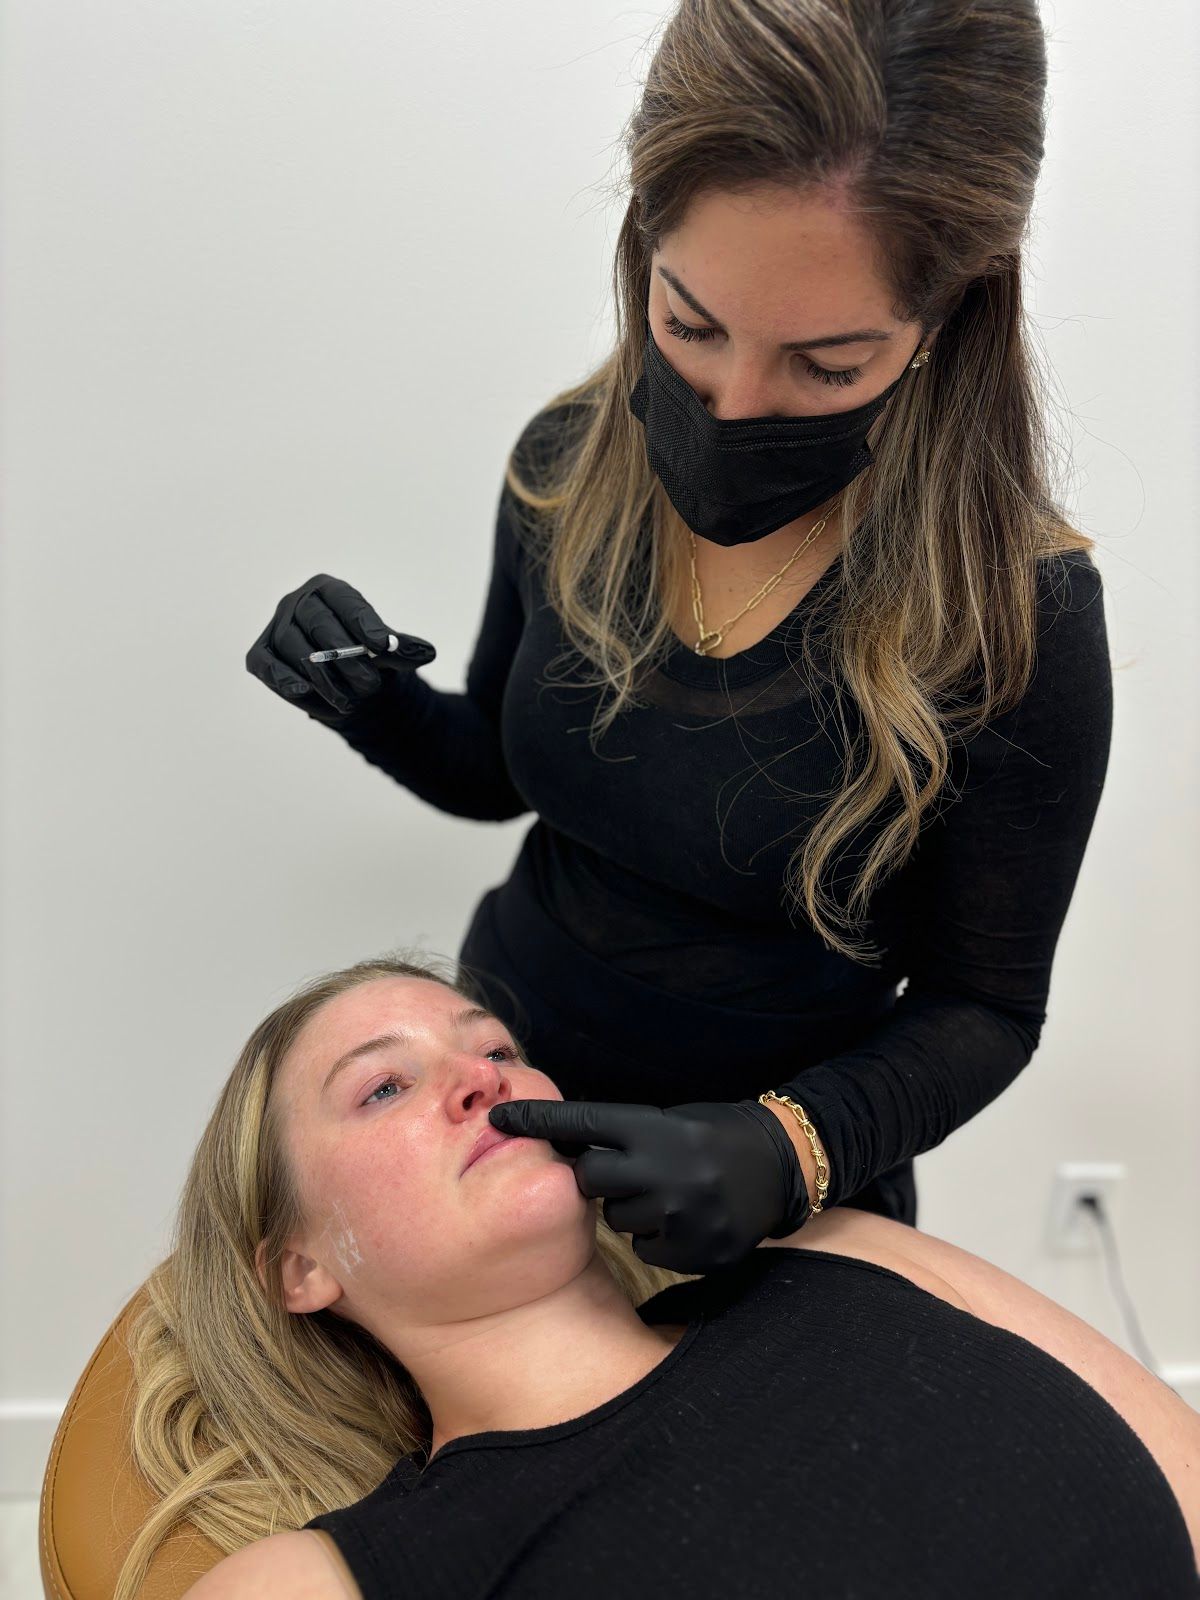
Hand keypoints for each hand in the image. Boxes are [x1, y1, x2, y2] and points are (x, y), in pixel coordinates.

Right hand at [245, 573, 436, 722]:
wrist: (342, 678)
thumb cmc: (364, 653)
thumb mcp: (386, 650)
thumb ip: (403, 649)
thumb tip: (427, 652)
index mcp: (330, 590)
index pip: (345, 601)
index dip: (363, 622)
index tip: (383, 645)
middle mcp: (298, 603)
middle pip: (320, 625)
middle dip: (347, 657)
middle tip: (371, 686)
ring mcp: (277, 628)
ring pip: (297, 650)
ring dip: (325, 679)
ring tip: (352, 702)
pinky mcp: (260, 655)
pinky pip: (267, 665)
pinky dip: (283, 678)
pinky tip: (302, 690)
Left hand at [488, 1097, 811, 1273]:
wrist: (780, 1165)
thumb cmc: (714, 1136)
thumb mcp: (670, 1122)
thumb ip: (624, 1137)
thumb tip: (563, 1145)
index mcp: (658, 1129)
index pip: (583, 1123)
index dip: (536, 1120)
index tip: (497, 1117)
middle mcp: (668, 1171)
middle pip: (589, 1179)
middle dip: (597, 1177)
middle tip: (627, 1172)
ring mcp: (683, 1216)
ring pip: (618, 1221)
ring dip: (632, 1210)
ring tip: (670, 1194)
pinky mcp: (697, 1251)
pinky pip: (648, 1250)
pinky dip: (659, 1238)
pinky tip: (686, 1220)